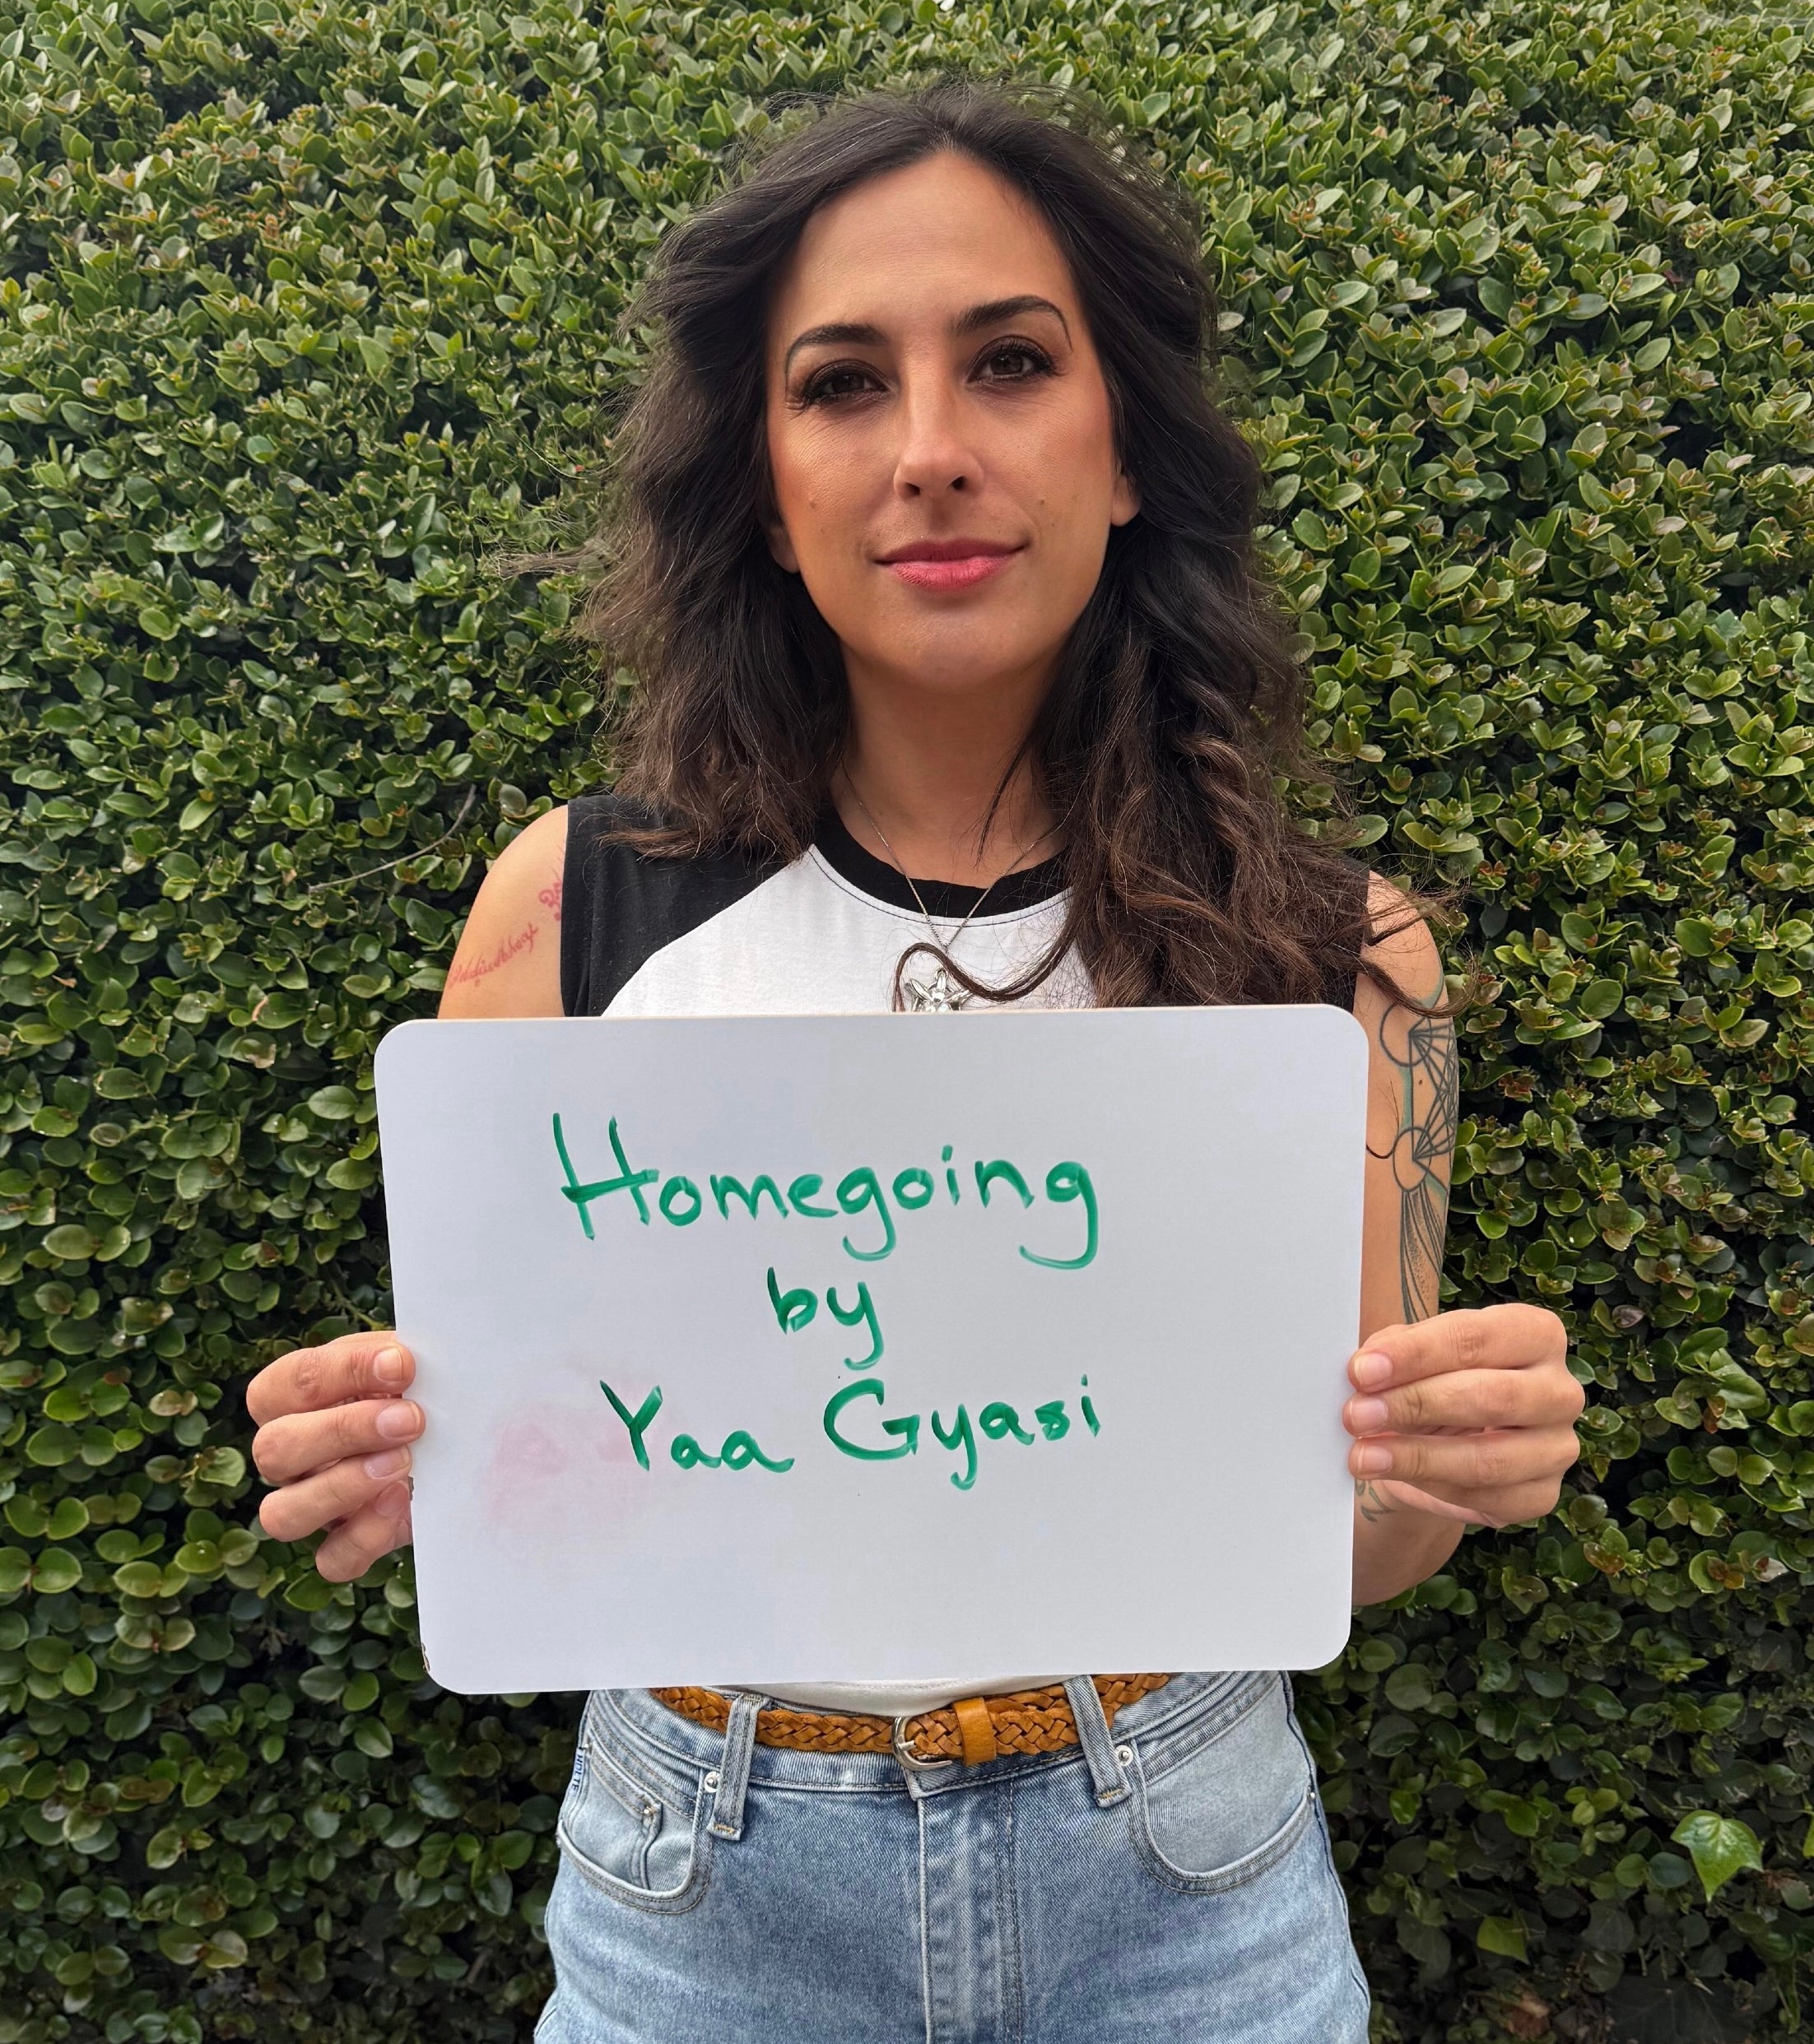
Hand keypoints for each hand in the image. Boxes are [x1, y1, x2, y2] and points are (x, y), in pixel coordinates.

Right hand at [246, 1332, 420, 1580]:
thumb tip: (403, 1361)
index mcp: (290, 1400)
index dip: (341, 1372)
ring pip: (282, 1515)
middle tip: (410, 1419)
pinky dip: (366, 1537)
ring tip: (403, 1463)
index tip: (401, 1364)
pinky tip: (403, 1502)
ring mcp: (308, 1506)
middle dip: (343, 1432)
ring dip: (342, 1488)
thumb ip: (397, 1358)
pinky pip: (332, 1561)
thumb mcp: (404, 1364)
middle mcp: (287, 1457)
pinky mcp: (343, 1547)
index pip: (285, 1384)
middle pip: (273, 1449)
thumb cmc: (415, 1389)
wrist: (452, 1438)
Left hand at [1343, 1304, 1582, 1528]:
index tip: (1362, 1371)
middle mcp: (1559, 1390)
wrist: (1442, 1440)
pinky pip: (1489, 1499)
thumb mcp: (1411, 1354)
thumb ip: (1393, 1353)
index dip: (1416, 1354)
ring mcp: (1558, 1446)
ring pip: (1490, 1458)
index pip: (1476, 1337)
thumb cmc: (1431, 1380)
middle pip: (1490, 1396)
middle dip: (1415, 1405)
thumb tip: (1366, 1369)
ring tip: (1363, 1456)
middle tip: (1356, 1415)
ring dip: (1417, 1458)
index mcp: (1534, 1335)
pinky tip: (1396, 1477)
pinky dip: (1434, 1489)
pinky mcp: (1543, 1495)